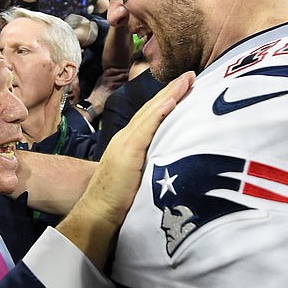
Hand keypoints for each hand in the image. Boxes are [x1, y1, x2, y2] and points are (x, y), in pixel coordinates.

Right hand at [57, 71, 195, 269]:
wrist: (97, 213)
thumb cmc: (117, 202)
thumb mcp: (138, 178)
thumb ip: (149, 165)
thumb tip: (169, 163)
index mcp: (130, 143)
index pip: (152, 116)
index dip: (168, 100)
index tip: (185, 86)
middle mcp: (127, 138)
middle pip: (152, 108)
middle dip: (172, 90)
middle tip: (191, 75)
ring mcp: (126, 143)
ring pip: (151, 112)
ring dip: (170, 94)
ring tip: (186, 80)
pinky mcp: (127, 152)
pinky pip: (146, 128)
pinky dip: (159, 113)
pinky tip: (172, 101)